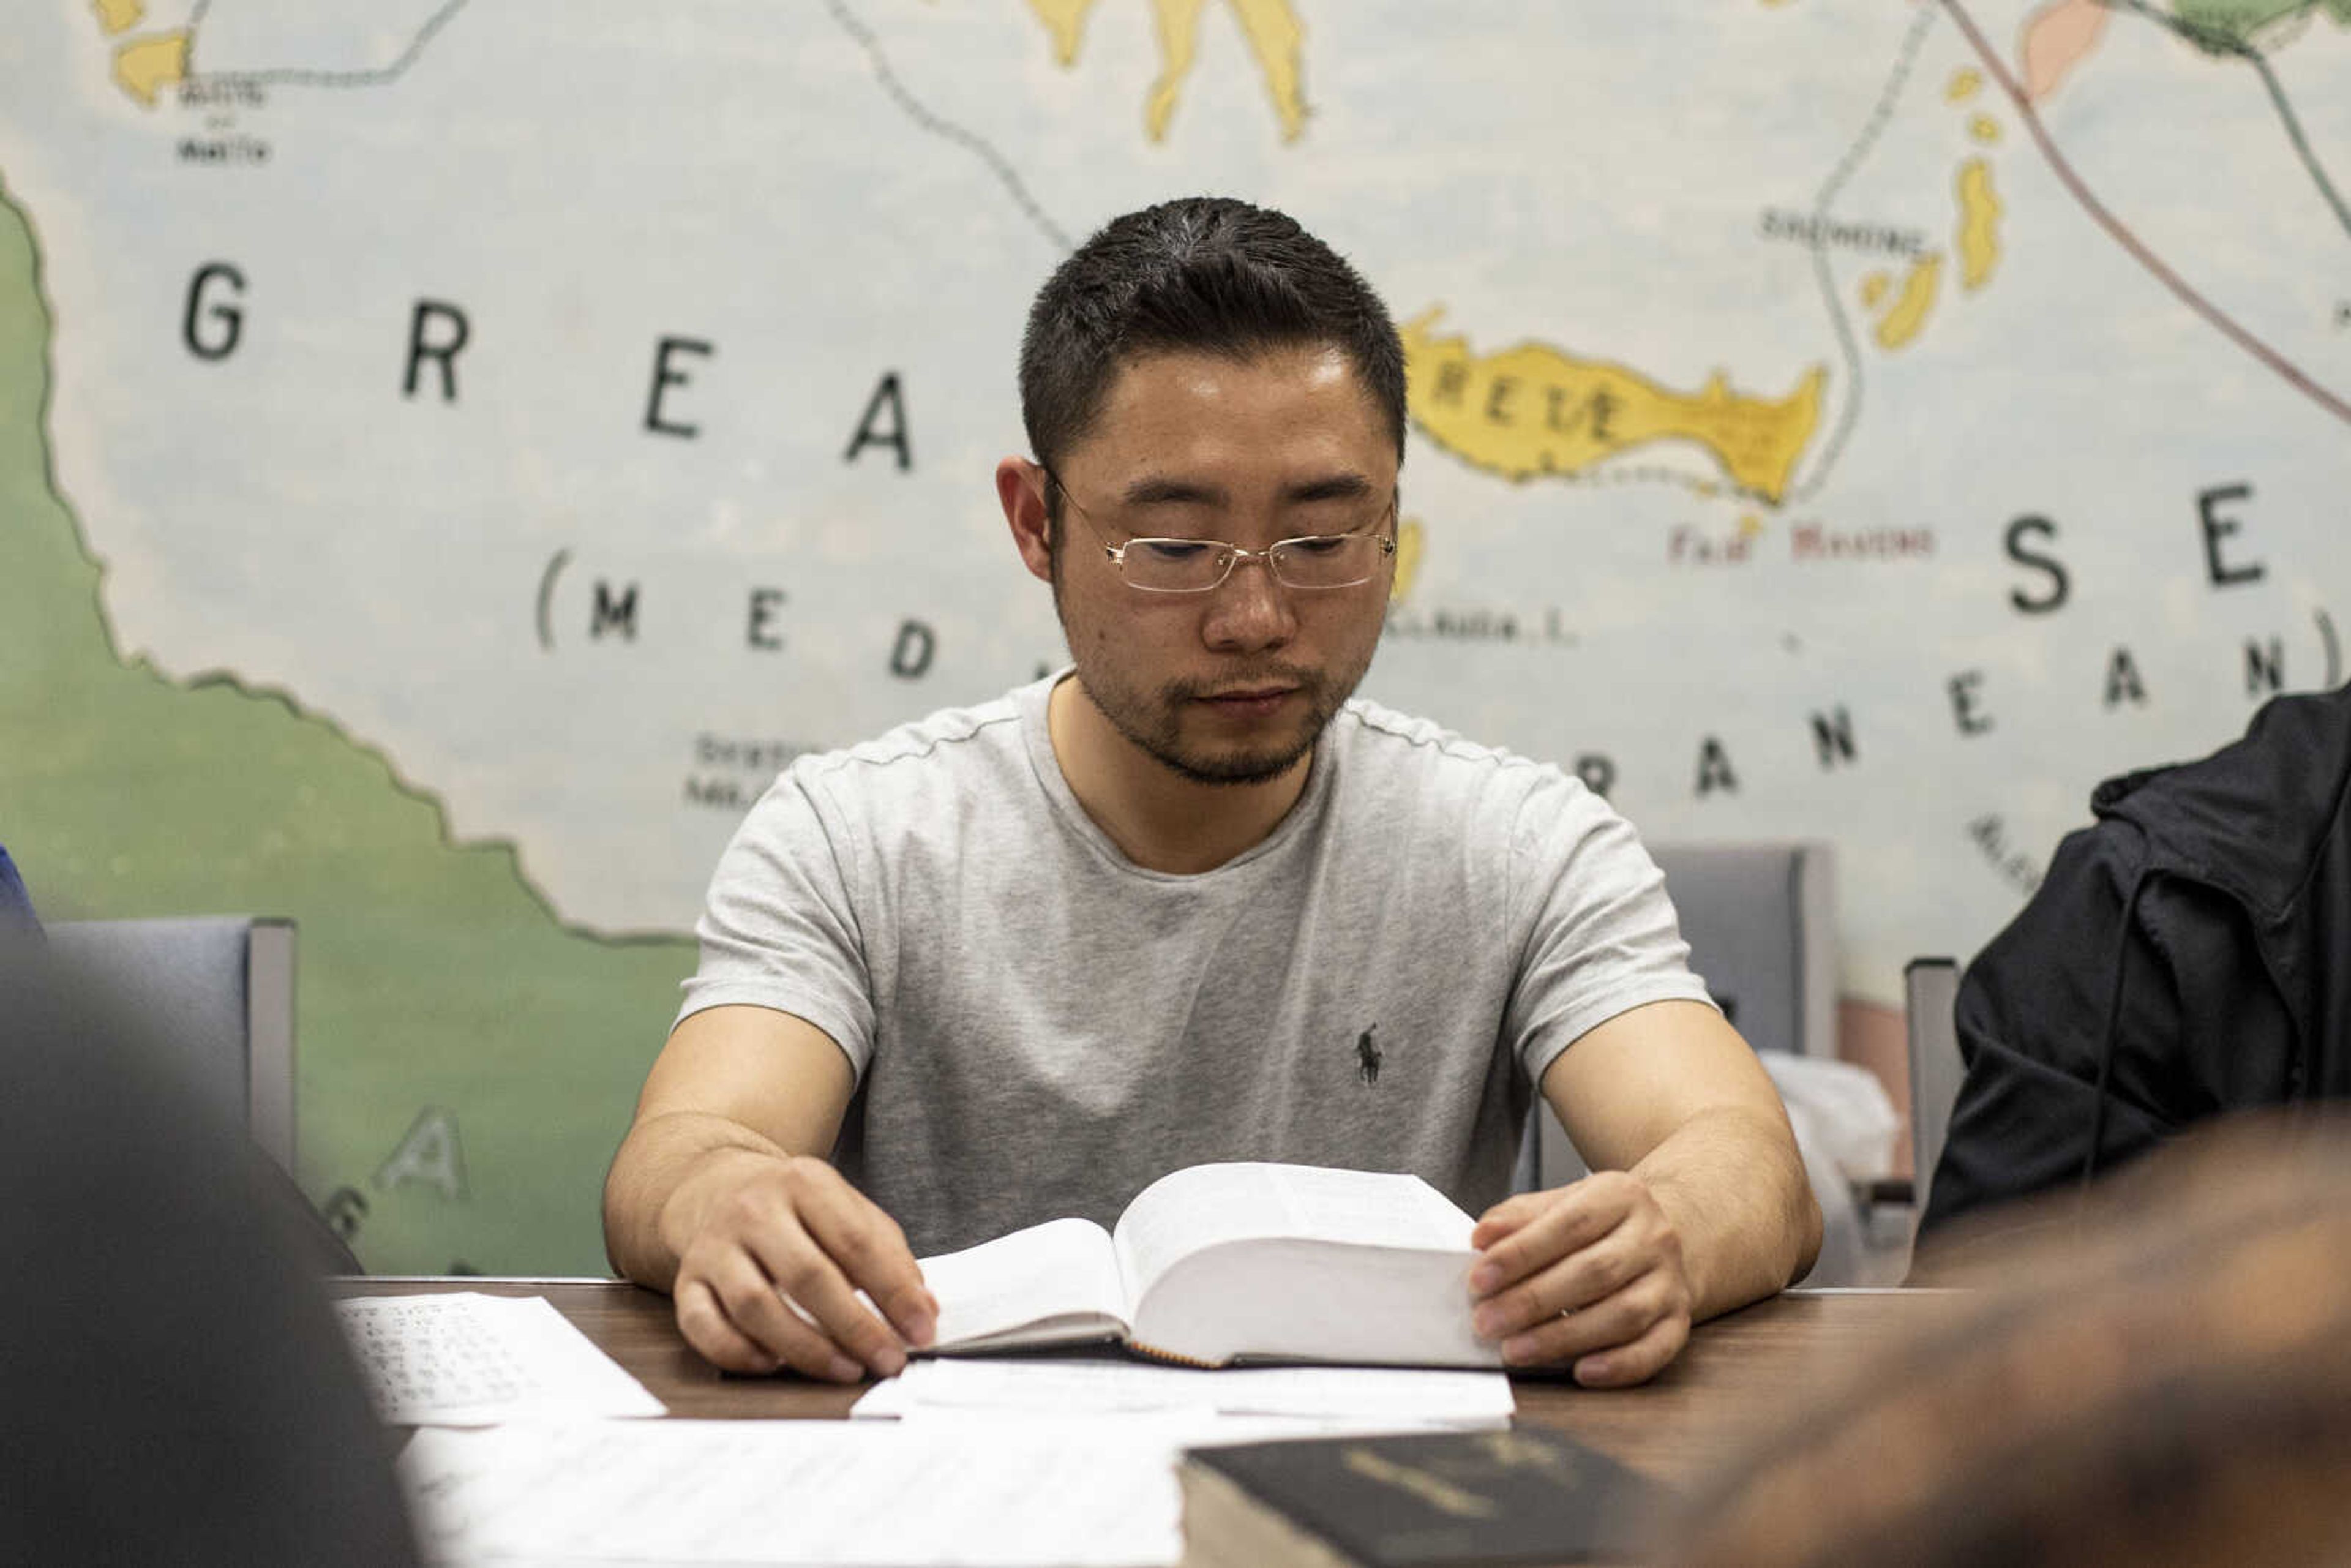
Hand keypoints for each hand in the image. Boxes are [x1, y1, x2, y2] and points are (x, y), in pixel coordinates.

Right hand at [664, 1152, 936, 1381]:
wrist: (717, 1188)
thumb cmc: (798, 1212)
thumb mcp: (848, 1212)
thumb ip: (889, 1256)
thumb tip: (922, 1311)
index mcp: (804, 1182)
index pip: (856, 1241)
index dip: (894, 1292)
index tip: (921, 1330)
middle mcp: (754, 1210)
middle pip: (807, 1276)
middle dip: (855, 1327)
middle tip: (887, 1359)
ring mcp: (715, 1247)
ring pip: (756, 1307)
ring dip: (806, 1348)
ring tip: (845, 1369)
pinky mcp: (687, 1282)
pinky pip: (703, 1327)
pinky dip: (740, 1353)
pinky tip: (775, 1364)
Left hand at [1468, 1170, 1693, 1387]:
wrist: (1656, 1238)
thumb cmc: (1596, 1225)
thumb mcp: (1560, 1204)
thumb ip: (1519, 1217)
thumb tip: (1484, 1236)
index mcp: (1620, 1196)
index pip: (1569, 1224)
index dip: (1521, 1253)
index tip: (1479, 1279)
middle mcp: (1654, 1237)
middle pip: (1594, 1271)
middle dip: (1533, 1301)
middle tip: (1487, 1322)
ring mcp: (1670, 1281)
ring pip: (1623, 1314)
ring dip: (1564, 1337)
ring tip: (1515, 1350)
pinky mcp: (1679, 1321)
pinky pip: (1656, 1349)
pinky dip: (1620, 1365)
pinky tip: (1582, 1372)